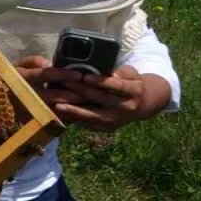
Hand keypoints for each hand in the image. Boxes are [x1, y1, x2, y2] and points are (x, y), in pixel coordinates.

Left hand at [51, 66, 170, 131]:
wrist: (143, 105)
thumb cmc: (132, 83)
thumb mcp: (132, 74)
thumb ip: (121, 72)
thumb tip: (108, 73)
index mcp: (134, 91)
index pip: (117, 86)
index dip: (101, 82)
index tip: (86, 77)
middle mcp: (126, 108)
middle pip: (102, 99)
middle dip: (82, 91)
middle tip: (64, 83)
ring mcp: (117, 120)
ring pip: (94, 116)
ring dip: (75, 110)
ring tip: (58, 105)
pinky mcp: (108, 127)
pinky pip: (89, 124)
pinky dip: (76, 118)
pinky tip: (62, 113)